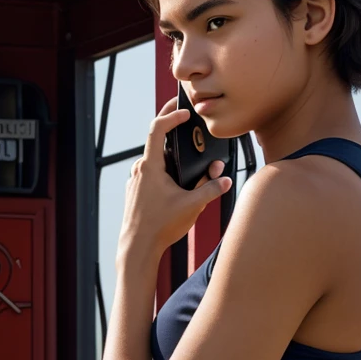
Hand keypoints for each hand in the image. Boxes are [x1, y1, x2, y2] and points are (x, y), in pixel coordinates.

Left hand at [117, 96, 232, 258]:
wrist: (137, 247)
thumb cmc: (160, 226)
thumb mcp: (192, 206)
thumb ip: (210, 190)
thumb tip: (225, 180)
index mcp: (150, 167)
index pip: (157, 129)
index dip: (171, 115)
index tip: (184, 112)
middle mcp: (140, 170)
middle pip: (158, 144)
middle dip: (176, 137)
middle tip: (187, 125)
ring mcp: (135, 181)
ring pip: (156, 162)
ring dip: (172, 160)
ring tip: (189, 165)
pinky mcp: (135, 192)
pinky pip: (151, 176)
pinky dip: (165, 174)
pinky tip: (177, 185)